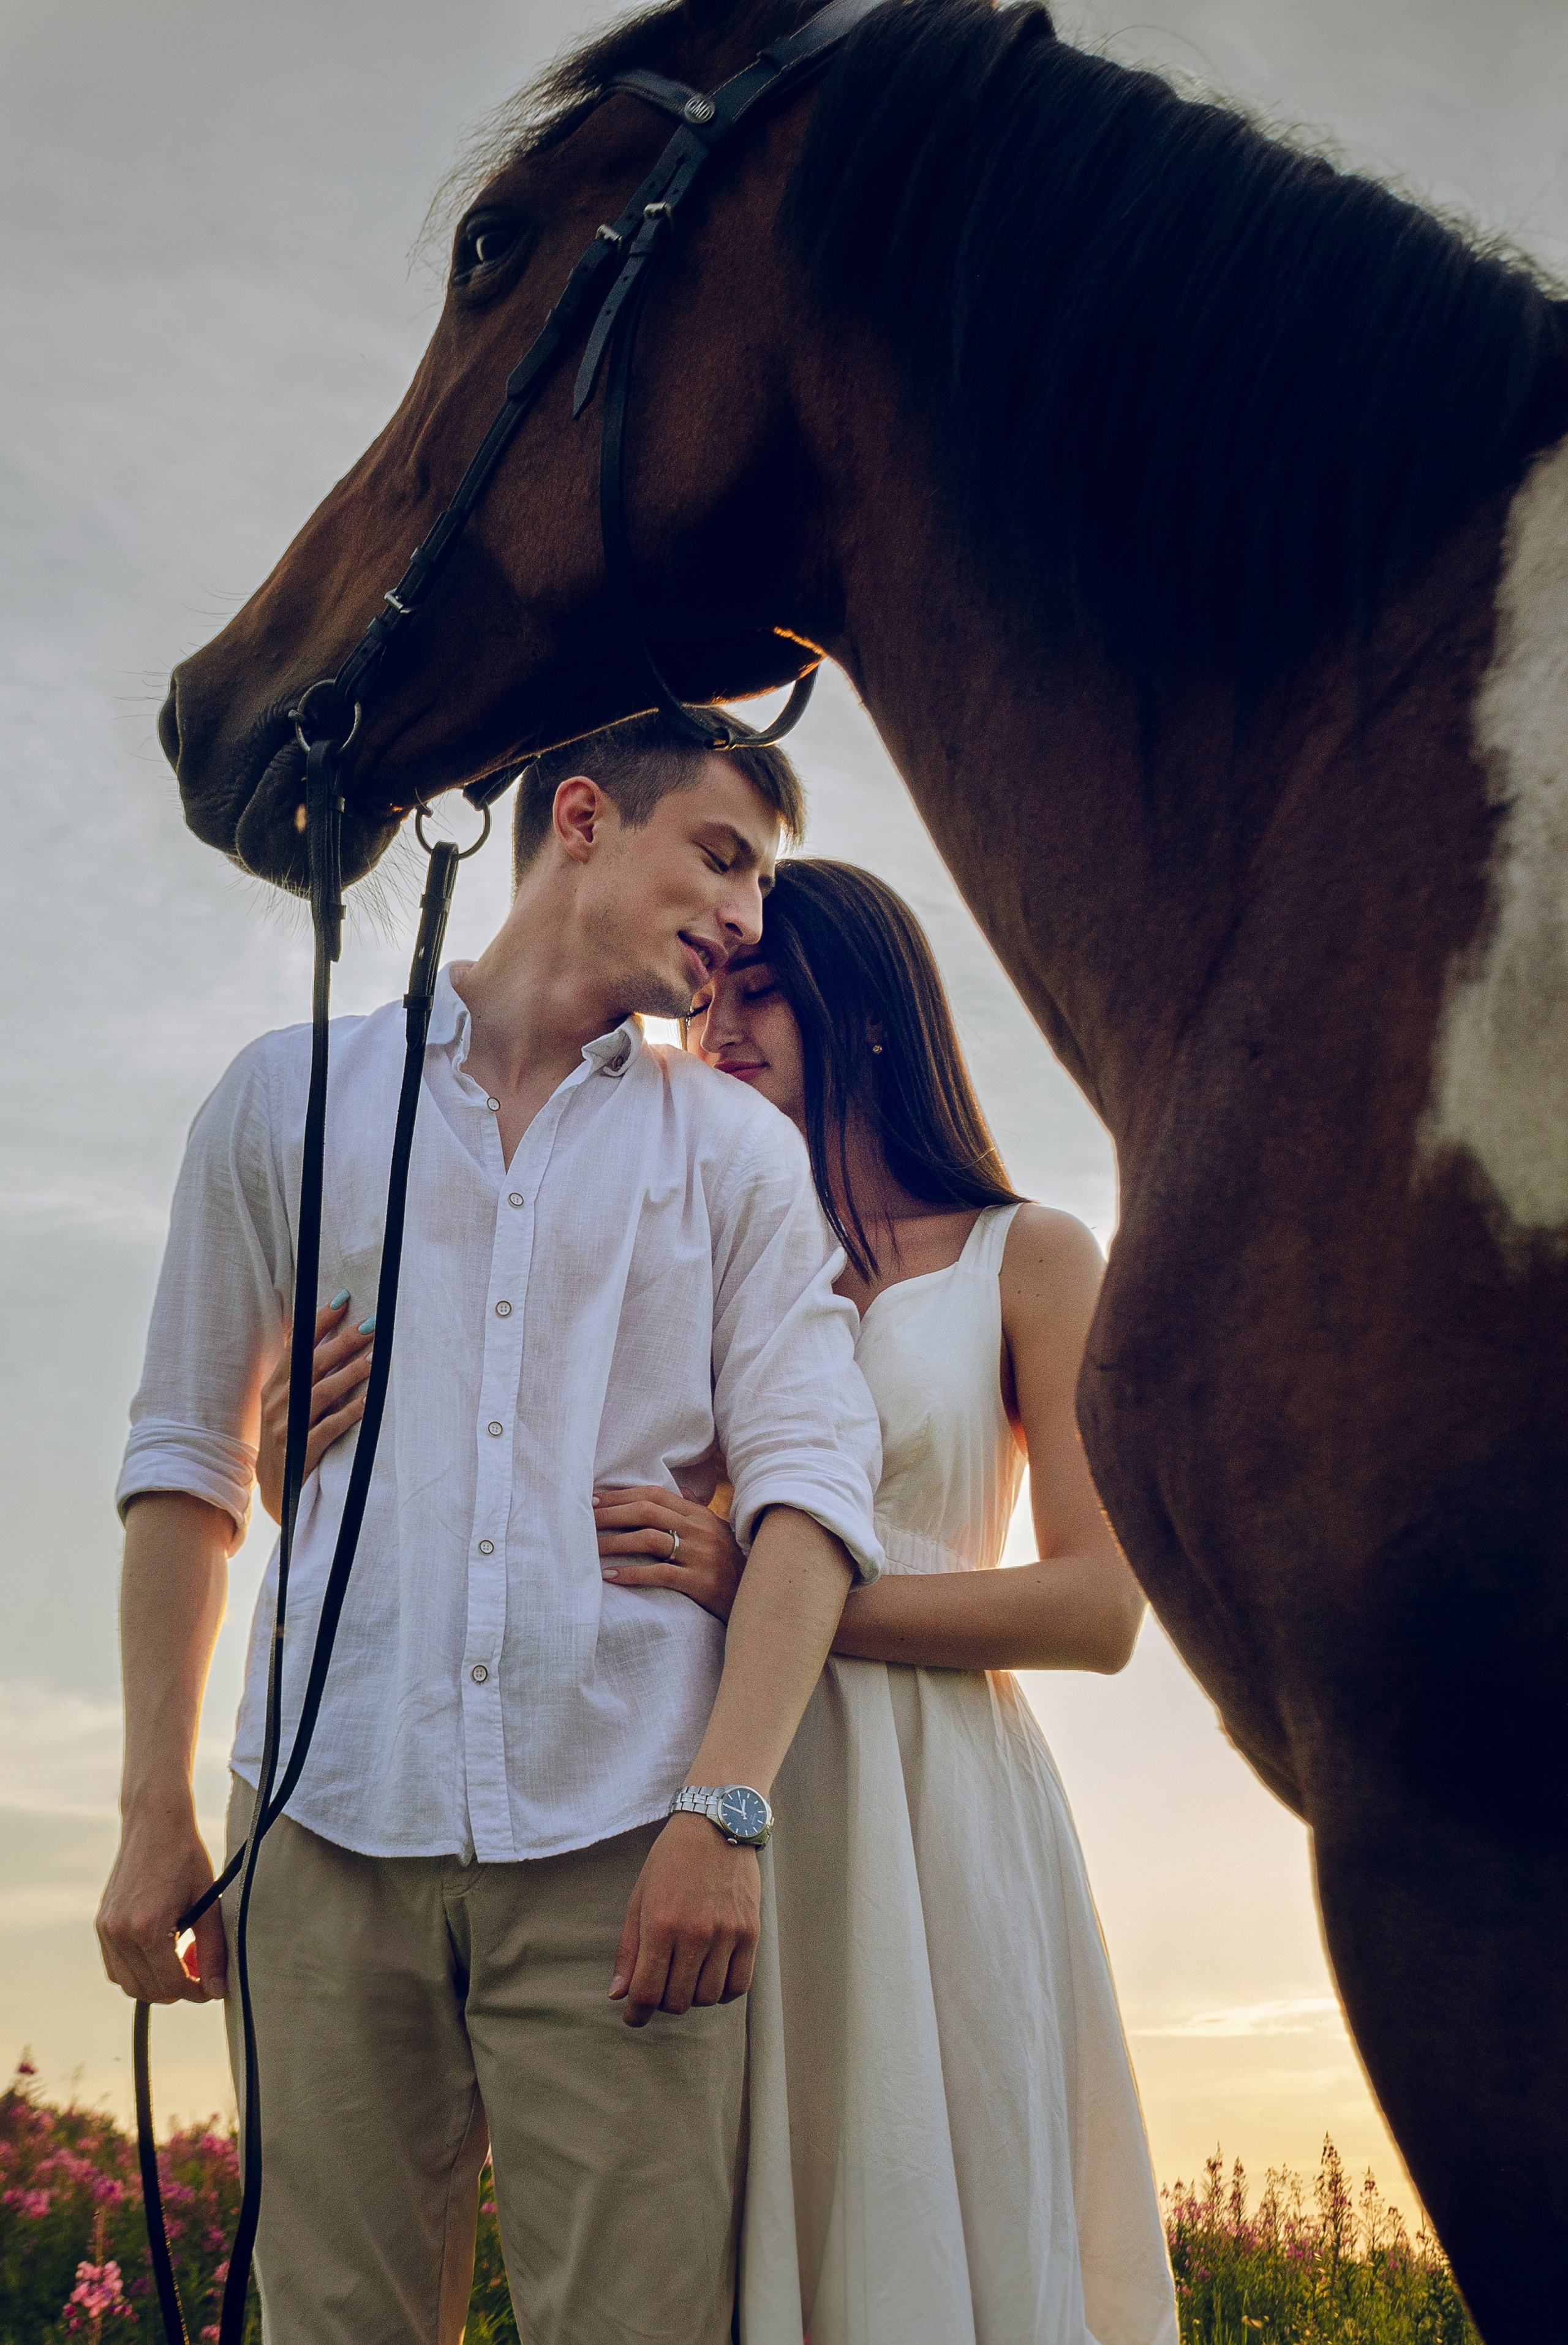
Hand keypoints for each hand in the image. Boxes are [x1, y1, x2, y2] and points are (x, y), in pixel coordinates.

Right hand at [96, 1810, 225, 2004]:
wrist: (155, 1824)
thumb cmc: (185, 1858)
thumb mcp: (207, 1903)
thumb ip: (213, 1950)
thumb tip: (218, 1990)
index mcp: (147, 1928)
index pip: (171, 1984)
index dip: (196, 1992)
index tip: (212, 1988)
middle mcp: (120, 1933)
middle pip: (148, 1990)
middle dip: (177, 1991)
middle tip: (201, 1976)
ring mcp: (106, 1930)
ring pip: (128, 1983)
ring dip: (156, 1984)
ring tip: (182, 1963)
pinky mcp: (102, 1924)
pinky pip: (116, 1967)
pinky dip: (137, 1971)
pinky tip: (162, 1953)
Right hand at [257, 1296, 372, 1523]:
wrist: (275, 1489)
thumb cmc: (289, 1438)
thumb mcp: (287, 1404)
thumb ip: (302, 1374)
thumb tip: (329, 1337)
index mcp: (275, 1386)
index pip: (296, 1346)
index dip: (318, 1322)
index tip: (343, 1299)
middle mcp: (278, 1403)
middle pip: (312, 1364)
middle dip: (342, 1342)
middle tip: (371, 1325)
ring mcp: (287, 1428)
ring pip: (321, 1393)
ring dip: (351, 1374)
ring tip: (376, 1358)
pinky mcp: (301, 1452)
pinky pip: (328, 1428)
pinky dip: (349, 1414)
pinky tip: (370, 1403)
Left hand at [593, 1484, 745, 1621]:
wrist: (757, 1595)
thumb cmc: (729, 1562)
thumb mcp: (715, 1530)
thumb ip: (695, 1509)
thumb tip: (678, 1489)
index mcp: (698, 1514)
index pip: (654, 1495)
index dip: (622, 1495)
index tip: (594, 1499)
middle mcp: (699, 1530)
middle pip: (647, 1512)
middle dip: (611, 1514)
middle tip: (584, 1520)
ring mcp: (700, 1555)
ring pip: (649, 1540)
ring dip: (615, 1542)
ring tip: (590, 1547)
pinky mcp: (700, 1582)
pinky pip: (660, 1574)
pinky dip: (632, 1574)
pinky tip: (611, 1575)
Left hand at [608, 1813, 759, 2026]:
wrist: (716, 1824)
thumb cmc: (671, 1860)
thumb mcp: (639, 1898)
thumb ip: (629, 1949)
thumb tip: (618, 1994)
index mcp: (660, 1923)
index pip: (647, 1991)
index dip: (636, 2014)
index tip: (633, 2017)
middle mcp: (695, 1932)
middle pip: (677, 2000)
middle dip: (663, 2002)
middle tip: (661, 1987)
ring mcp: (726, 1933)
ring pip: (708, 1997)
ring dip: (693, 1997)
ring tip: (687, 1978)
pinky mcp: (750, 1931)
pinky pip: (739, 1984)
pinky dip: (723, 1991)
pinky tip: (712, 1978)